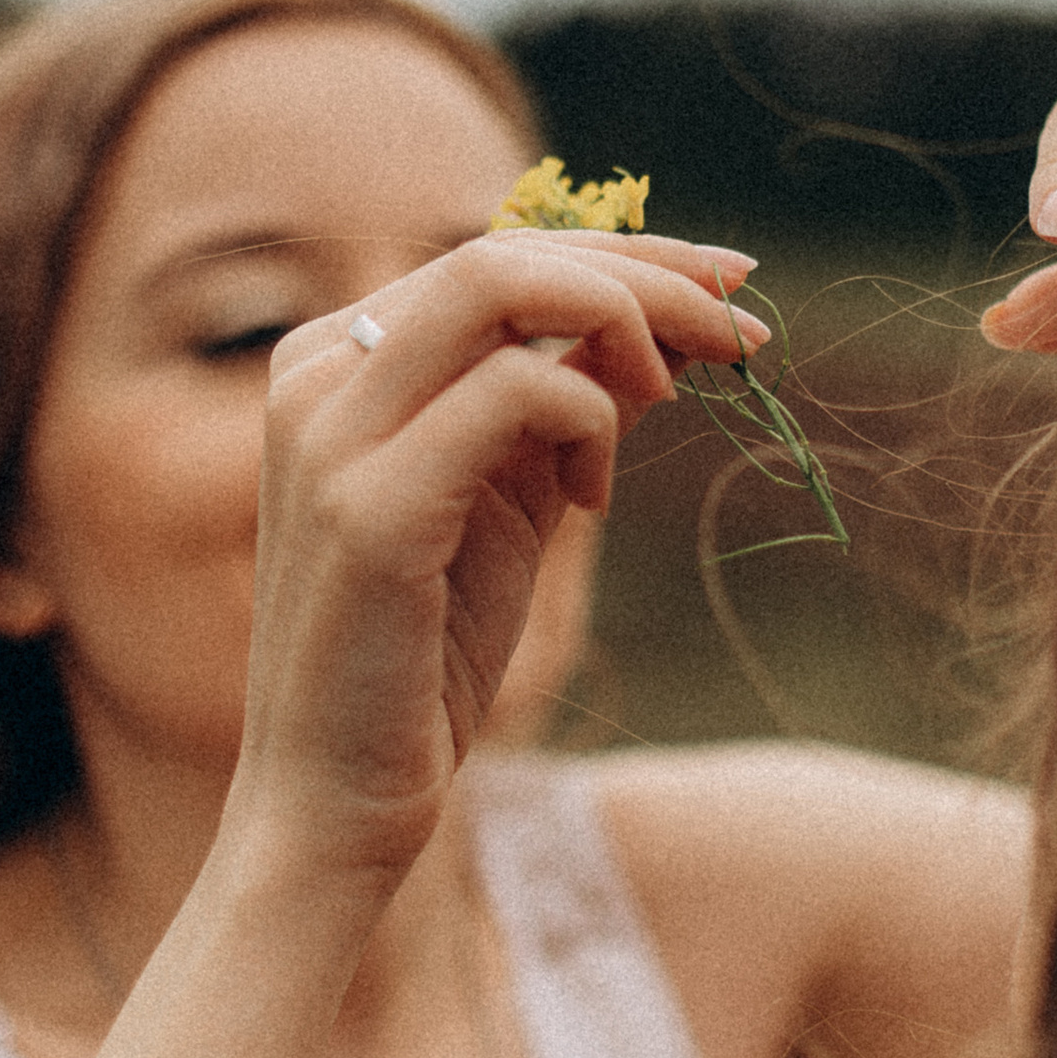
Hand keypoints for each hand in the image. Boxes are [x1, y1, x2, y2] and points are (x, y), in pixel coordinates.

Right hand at [228, 231, 768, 888]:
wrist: (334, 804)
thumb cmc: (422, 657)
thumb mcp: (509, 503)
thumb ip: (560, 408)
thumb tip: (662, 326)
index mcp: (334, 363)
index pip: (494, 255)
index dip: (624, 256)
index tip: (728, 285)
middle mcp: (314, 376)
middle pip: (504, 252)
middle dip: (647, 274)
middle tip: (742, 325)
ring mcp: (329, 437)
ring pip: (500, 287)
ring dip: (629, 323)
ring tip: (679, 395)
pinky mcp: (367, 510)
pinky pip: (512, 395)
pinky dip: (590, 421)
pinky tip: (595, 498)